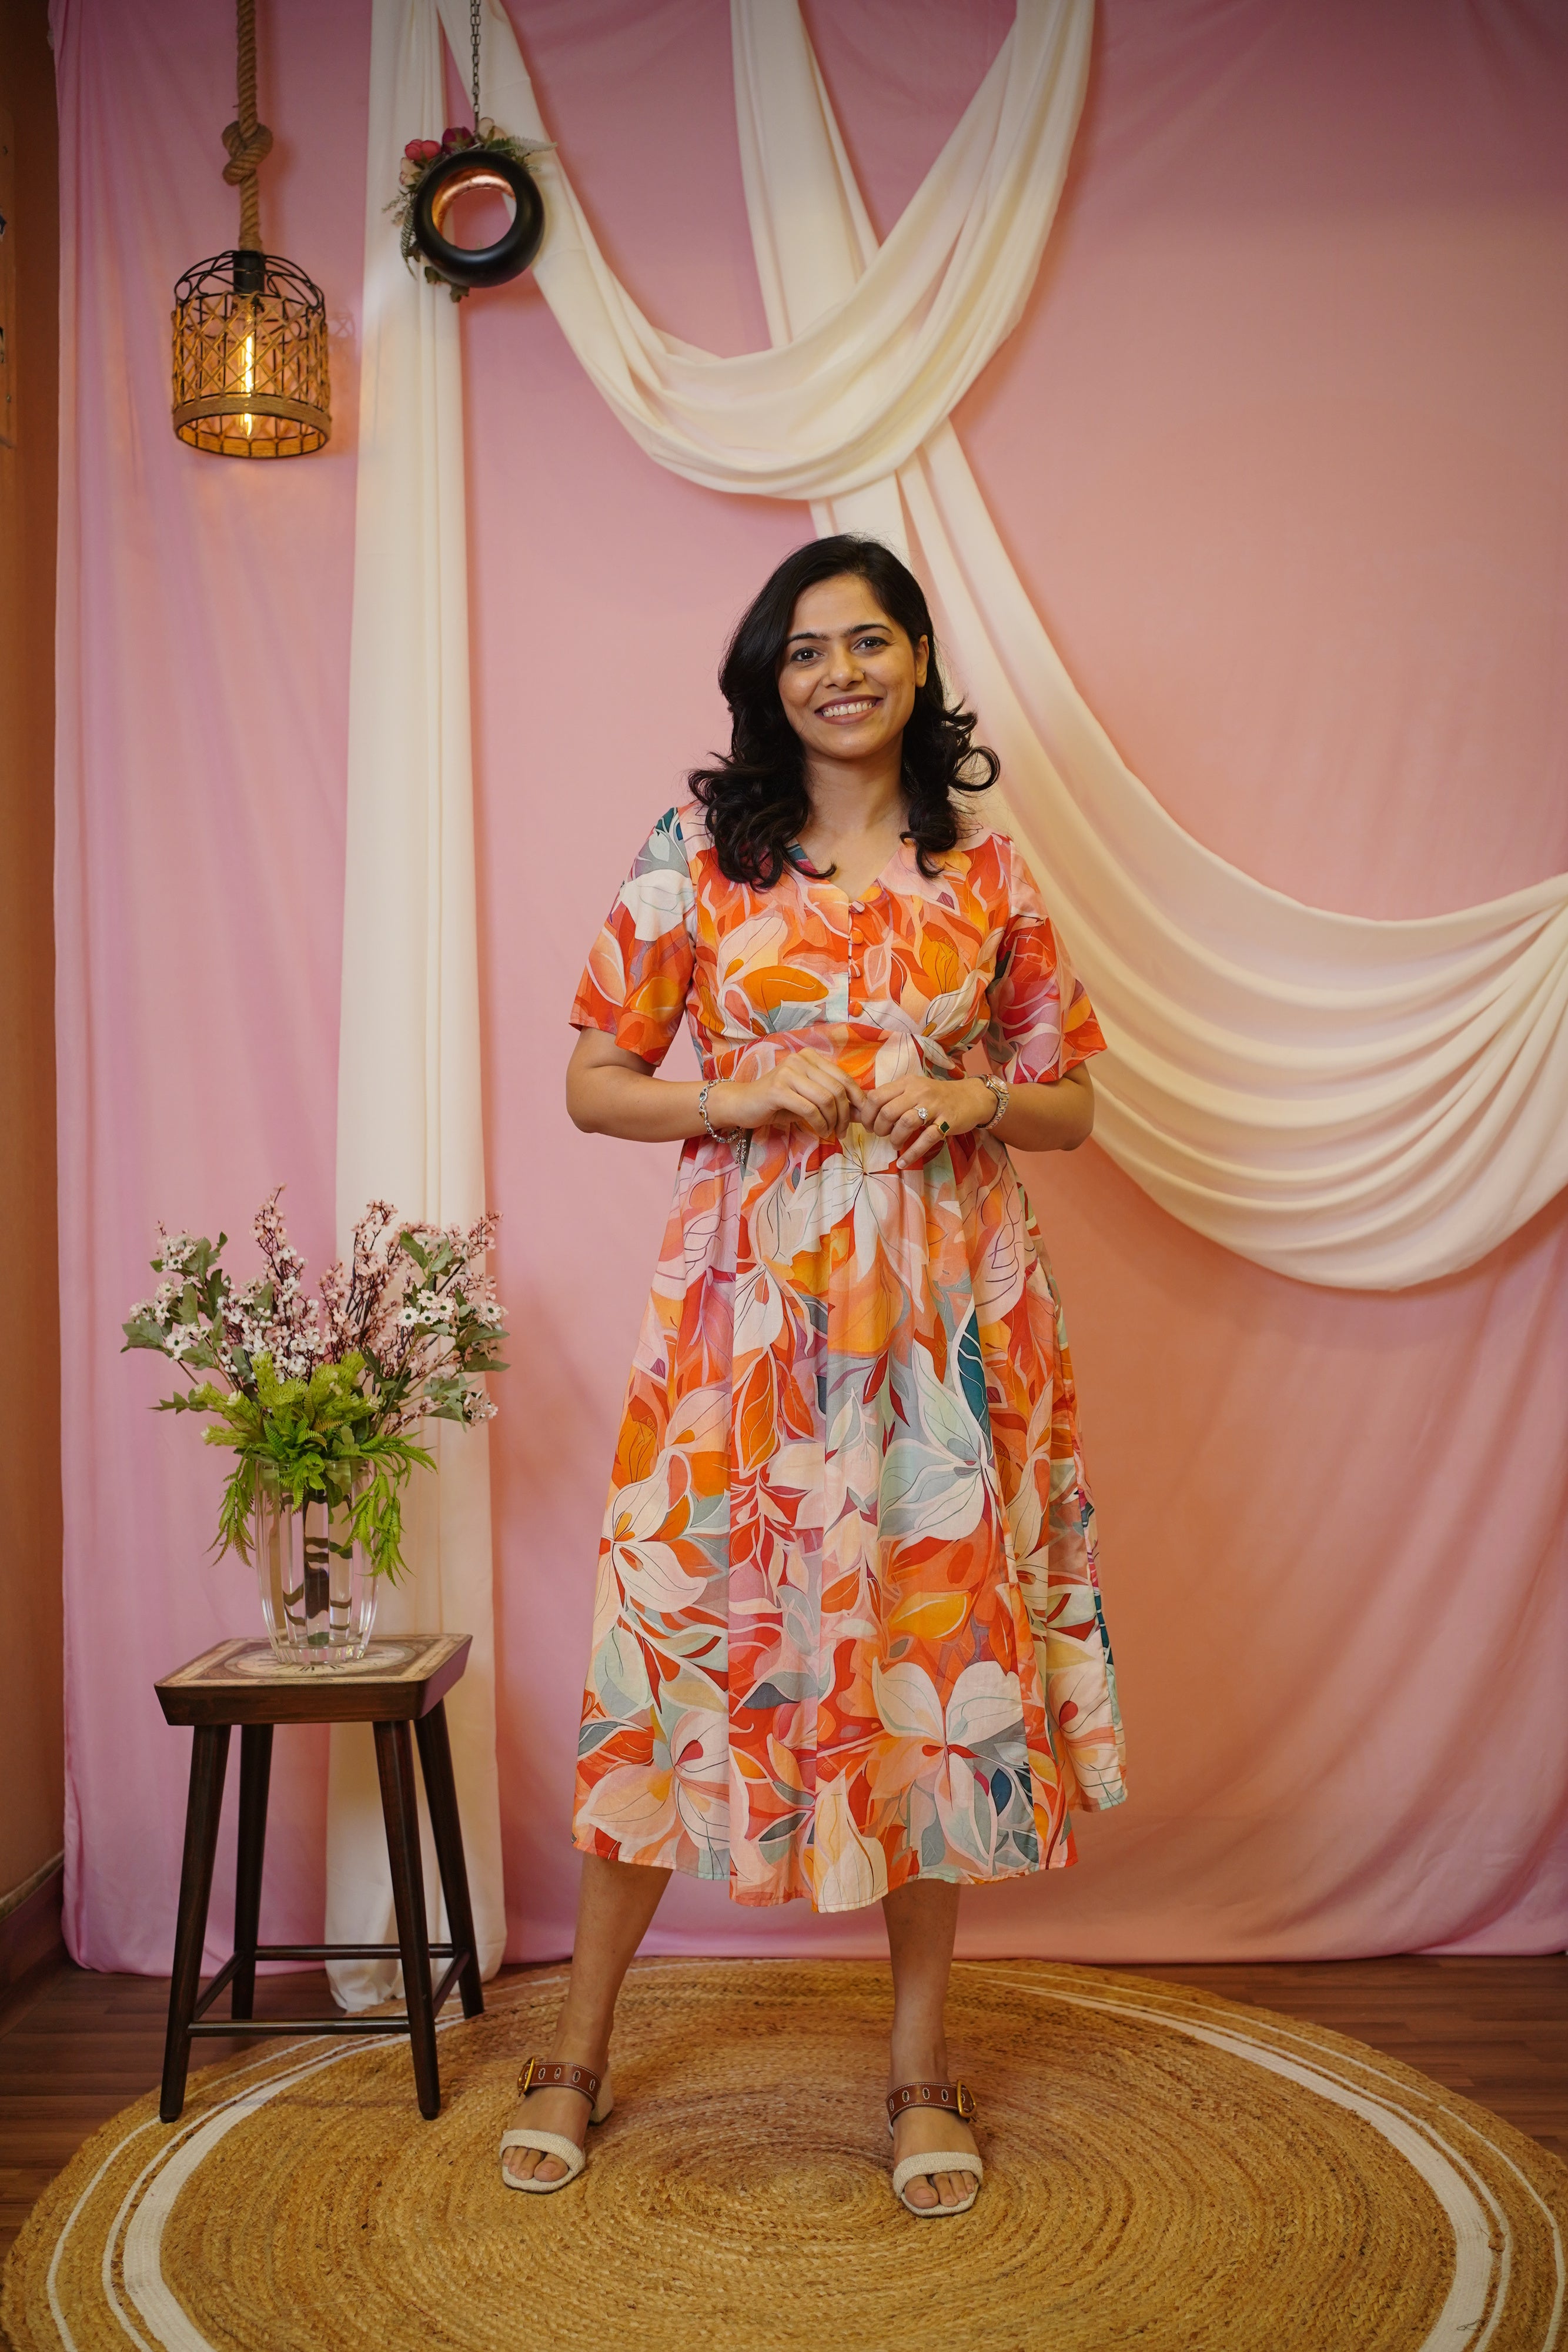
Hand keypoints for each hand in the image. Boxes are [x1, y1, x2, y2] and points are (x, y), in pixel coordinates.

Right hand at [708, 1049, 869, 1139]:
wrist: (741, 1104)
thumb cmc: (777, 1103)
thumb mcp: (809, 1098)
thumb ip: (833, 1100)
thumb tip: (862, 1111)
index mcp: (810, 1057)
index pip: (844, 1077)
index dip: (857, 1099)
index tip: (860, 1118)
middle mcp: (800, 1060)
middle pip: (838, 1088)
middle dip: (845, 1114)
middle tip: (842, 1131)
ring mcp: (788, 1073)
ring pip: (826, 1099)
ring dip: (833, 1121)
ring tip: (830, 1133)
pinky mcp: (778, 1090)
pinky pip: (810, 1109)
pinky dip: (820, 1124)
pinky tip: (820, 1131)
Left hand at [862, 1073, 997, 1168]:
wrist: (971, 1097)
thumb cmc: (936, 1096)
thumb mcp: (913, 1090)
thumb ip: (890, 1099)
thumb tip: (859, 1113)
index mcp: (907, 1082)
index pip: (876, 1096)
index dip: (868, 1114)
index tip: (869, 1125)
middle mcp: (919, 1091)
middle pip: (888, 1111)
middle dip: (879, 1128)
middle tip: (882, 1135)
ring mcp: (934, 1106)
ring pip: (906, 1123)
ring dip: (895, 1138)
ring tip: (895, 1144)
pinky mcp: (947, 1122)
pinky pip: (926, 1139)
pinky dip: (912, 1154)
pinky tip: (903, 1162)